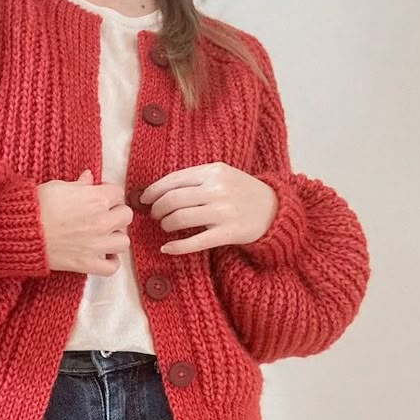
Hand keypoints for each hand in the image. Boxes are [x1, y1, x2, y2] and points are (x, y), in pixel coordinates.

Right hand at [37, 169, 132, 275]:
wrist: (21, 230)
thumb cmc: (37, 205)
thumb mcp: (59, 187)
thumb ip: (80, 185)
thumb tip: (89, 178)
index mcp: (97, 198)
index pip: (118, 193)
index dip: (109, 194)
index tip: (99, 197)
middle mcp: (102, 221)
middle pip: (126, 216)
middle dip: (116, 214)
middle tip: (103, 215)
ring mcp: (97, 244)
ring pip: (124, 241)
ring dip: (115, 237)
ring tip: (103, 235)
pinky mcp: (87, 263)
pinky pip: (112, 267)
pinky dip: (110, 262)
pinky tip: (103, 255)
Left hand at [139, 162, 278, 254]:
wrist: (275, 209)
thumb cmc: (241, 191)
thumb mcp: (222, 175)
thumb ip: (195, 179)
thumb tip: (158, 190)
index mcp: (214, 171)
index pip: (174, 180)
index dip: (154, 191)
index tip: (144, 199)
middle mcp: (217, 190)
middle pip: (173, 199)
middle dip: (157, 209)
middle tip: (155, 215)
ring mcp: (223, 212)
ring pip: (180, 218)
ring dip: (165, 224)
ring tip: (165, 226)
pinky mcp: (228, 233)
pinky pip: (195, 242)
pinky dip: (176, 247)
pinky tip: (167, 248)